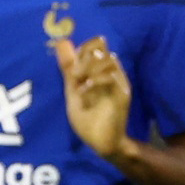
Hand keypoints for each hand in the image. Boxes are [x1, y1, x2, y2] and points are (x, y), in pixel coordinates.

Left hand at [52, 28, 131, 160]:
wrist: (101, 143)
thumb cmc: (88, 119)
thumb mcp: (72, 91)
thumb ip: (68, 68)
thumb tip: (61, 42)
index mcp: (100, 73)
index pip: (96, 47)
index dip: (84, 48)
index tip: (73, 64)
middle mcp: (111, 75)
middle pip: (102, 51)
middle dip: (85, 58)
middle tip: (74, 75)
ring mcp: (119, 84)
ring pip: (109, 61)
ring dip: (90, 68)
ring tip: (80, 83)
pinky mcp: (123, 95)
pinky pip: (112, 78)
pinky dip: (95, 81)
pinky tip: (85, 91)